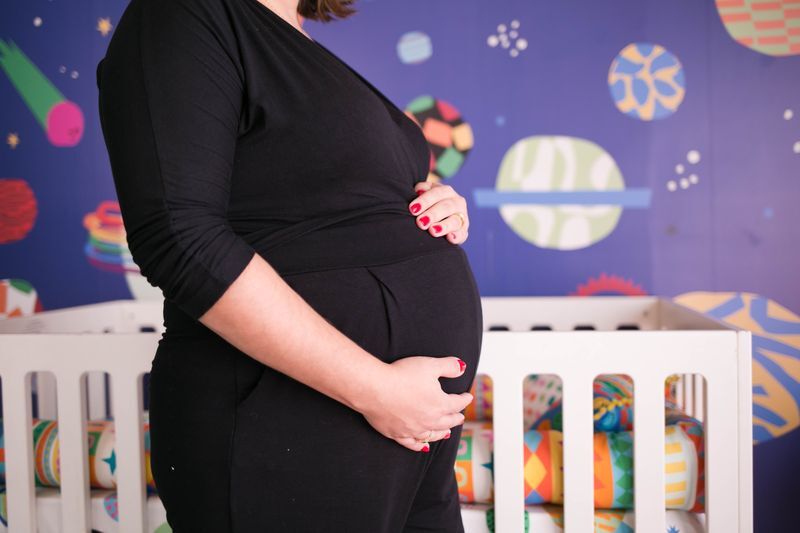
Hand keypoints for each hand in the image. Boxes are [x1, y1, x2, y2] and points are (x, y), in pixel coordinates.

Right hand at [358, 356, 472, 451]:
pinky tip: (423, 446)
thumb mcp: (430, 365)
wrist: (375, 389)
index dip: (464, 399)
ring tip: (446, 433)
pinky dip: (420, 445)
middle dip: (455, 418)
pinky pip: (412, 444)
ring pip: (432, 434)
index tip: (467, 396)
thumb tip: (462, 368)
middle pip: (448, 421)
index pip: (457, 403)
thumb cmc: (402, 375)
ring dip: (441, 433)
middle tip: (460, 417)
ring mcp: (413, 430)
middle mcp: (429, 420)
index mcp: (440, 404)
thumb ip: (449, 366)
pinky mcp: (397, 434)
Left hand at [408, 181, 469, 244]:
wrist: (442, 217)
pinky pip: (462, 234)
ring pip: (455, 221)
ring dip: (444, 226)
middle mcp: (457, 203)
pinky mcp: (463, 232)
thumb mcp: (425, 193)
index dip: (425, 200)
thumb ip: (421, 189)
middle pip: (447, 206)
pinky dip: (457, 236)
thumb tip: (419, 191)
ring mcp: (462, 218)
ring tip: (433, 231)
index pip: (437, 193)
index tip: (413, 209)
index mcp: (447, 192)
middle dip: (433, 214)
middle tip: (421, 222)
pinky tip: (450, 238)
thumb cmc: (429, 203)